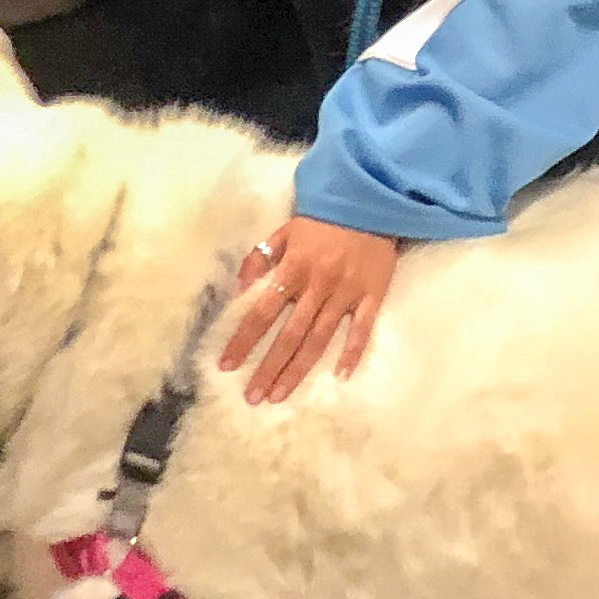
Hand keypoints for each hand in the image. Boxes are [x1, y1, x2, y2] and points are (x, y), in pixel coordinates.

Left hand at [219, 217, 400, 402]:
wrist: (369, 201)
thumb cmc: (322, 221)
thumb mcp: (284, 231)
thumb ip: (259, 258)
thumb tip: (237, 289)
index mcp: (293, 269)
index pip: (262, 312)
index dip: (243, 340)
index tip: (227, 366)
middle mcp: (317, 286)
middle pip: (289, 335)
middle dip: (268, 368)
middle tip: (252, 397)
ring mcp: (345, 293)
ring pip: (319, 339)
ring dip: (298, 370)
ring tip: (279, 395)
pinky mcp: (371, 296)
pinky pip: (361, 329)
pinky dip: (351, 353)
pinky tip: (340, 376)